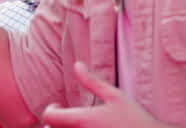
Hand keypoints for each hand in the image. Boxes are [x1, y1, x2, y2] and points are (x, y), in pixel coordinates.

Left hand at [41, 62, 173, 127]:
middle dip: (56, 123)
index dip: (51, 110)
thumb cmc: (136, 120)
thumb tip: (77, 65)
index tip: (60, 106)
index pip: (49, 117)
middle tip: (67, 117)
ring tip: (77, 125)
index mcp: (83, 120)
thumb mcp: (115, 96)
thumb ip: (92, 81)